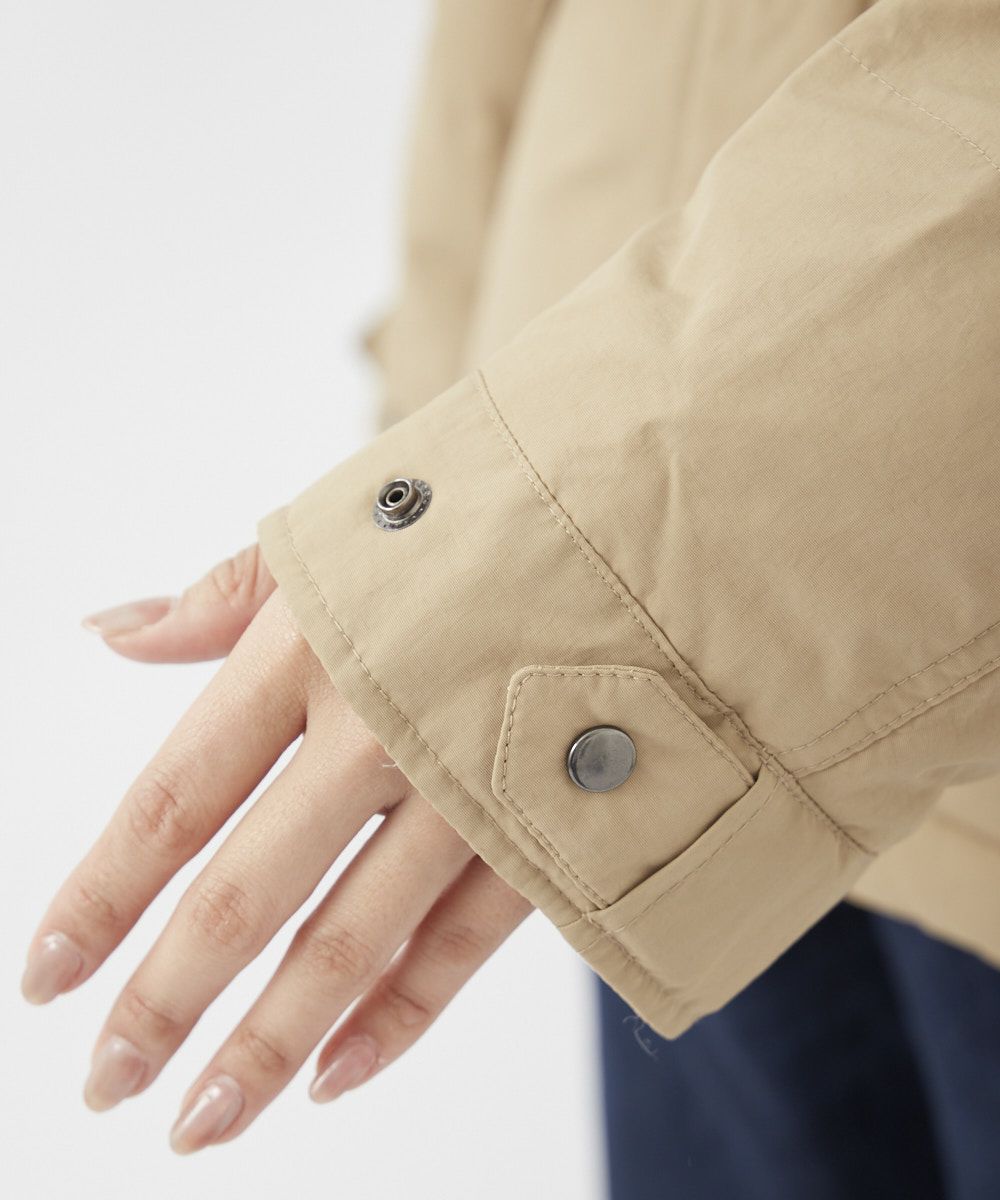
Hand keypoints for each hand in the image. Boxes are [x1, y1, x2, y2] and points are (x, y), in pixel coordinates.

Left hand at [22, 546, 532, 1152]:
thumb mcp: (347, 528)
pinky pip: (463, 945)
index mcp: (310, 648)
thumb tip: (111, 632)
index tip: (47, 975)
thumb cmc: (485, 512)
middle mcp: (377, 729)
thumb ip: (227, 595)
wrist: (655, 511)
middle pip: (244, 892)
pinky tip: (336, 1073)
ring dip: (266, 1043)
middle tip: (107, 1081)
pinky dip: (398, 1016)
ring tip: (201, 1122)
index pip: (174, 797)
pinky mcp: (546, 828)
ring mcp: (466, 788)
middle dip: (165, 998)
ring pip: (348, 941)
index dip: (100, 895)